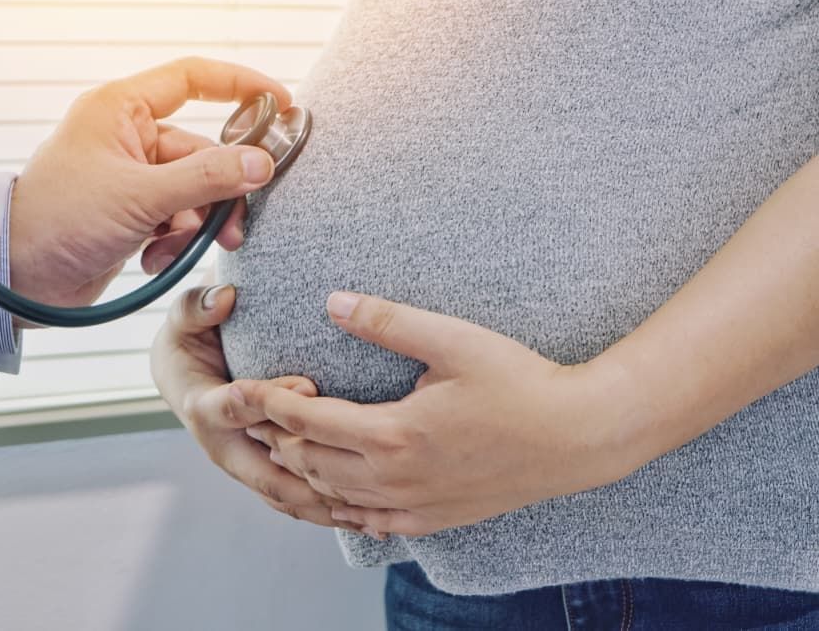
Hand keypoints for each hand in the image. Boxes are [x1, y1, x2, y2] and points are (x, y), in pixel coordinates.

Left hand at [9, 57, 288, 322]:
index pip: (192, 79)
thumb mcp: (141, 197)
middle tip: (236, 225)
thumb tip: (261, 164)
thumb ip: (206, 179)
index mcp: (121, 109)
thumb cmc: (59, 220)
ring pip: (193, 189)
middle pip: (201, 150)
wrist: (16, 277)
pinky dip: (175, 240)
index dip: (241, 86)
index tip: (281, 104)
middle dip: (219, 190)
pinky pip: (175, 217)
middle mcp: (127, 137)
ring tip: (189, 247)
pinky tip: (156, 259)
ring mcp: (130, 177)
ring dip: (197, 222)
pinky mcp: (131, 213)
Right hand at [151, 283, 362, 531]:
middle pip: (266, 473)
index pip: (232, 409)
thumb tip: (224, 297)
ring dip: (326, 506)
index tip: (306, 385)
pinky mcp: (263, 475)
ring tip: (371, 511)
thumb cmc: (188, 340)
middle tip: (356, 471)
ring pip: (285, 496)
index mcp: (202, 408)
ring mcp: (244, 466)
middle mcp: (223, 447)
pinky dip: (328, 511)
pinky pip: (296, 501)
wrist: (185, 375)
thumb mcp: (184, 318)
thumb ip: (197, 305)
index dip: (267, 400)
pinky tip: (368, 519)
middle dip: (311, 476)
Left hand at [232, 292, 633, 537]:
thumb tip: (333, 301)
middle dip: (279, 438)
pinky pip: (371, 524)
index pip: (308, 422)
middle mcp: (394, 479)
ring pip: (335, 497)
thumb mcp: (453, 341)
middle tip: (264, 413)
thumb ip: (387, 321)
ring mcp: (414, 505)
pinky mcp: (434, 519)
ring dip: (303, 473)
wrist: (577, 437)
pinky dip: (341, 508)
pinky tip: (336, 496)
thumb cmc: (519, 383)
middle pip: (311, 464)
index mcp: (392, 434)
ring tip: (286, 447)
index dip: (271, 403)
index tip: (247, 387)